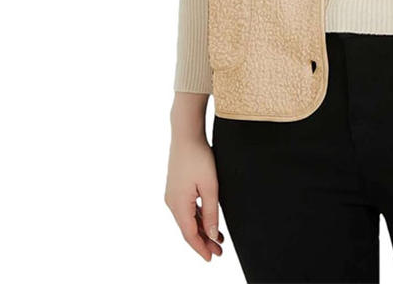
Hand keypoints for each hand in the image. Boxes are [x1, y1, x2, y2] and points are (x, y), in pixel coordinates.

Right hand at [164, 133, 224, 260]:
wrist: (186, 134)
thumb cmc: (199, 157)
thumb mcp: (210, 186)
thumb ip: (211, 212)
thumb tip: (213, 235)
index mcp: (178, 205)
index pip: (190, 235)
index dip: (201, 248)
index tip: (213, 258)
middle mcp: (172, 202)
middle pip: (188, 229)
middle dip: (203, 241)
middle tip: (220, 252)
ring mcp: (173, 195)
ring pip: (188, 219)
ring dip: (202, 229)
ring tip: (218, 239)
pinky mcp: (176, 188)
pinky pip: (187, 208)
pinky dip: (198, 217)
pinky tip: (208, 220)